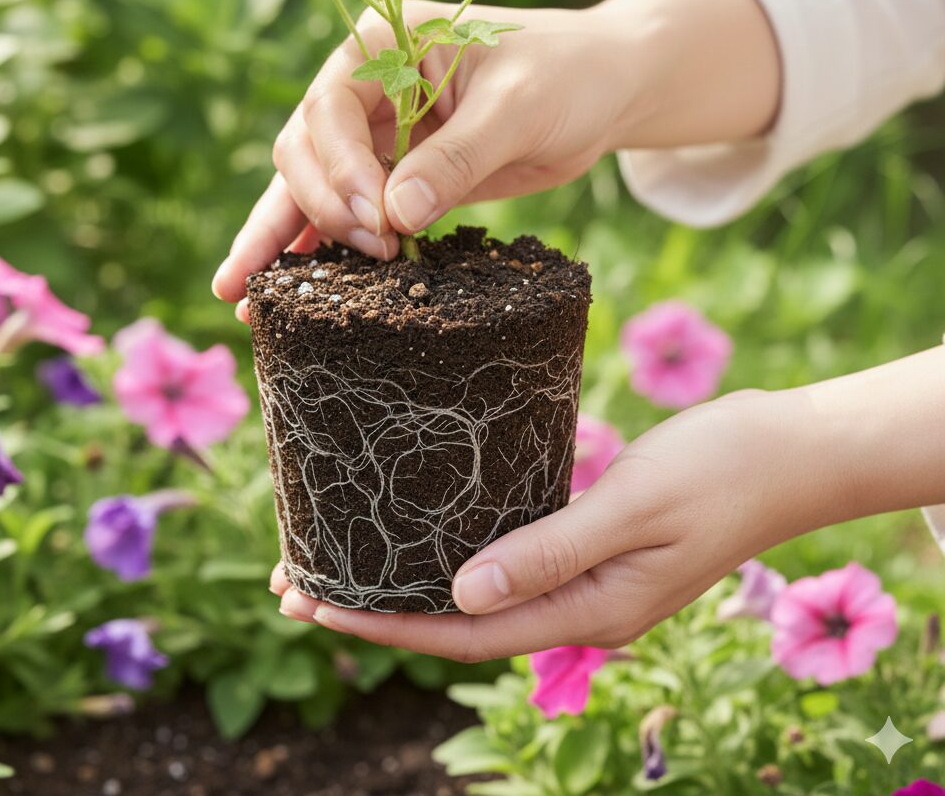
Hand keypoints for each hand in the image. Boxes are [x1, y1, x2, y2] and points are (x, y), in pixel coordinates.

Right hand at [211, 0, 781, 314]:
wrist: (602, 89)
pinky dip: (320, 249)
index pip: (331, 111)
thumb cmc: (567, 76)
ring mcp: (376, 137)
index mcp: (383, 48)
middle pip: (304, 151)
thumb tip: (394, 217)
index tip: (378, 220)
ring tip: (244, 301)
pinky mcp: (397, 178)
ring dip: (280, 240)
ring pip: (309, 189)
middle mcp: (365, 90)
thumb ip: (457, 158)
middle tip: (364, 256)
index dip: (341, 171)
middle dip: (315, 209)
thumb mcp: (518, 108)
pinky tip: (287, 293)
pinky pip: (348, 215)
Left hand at [272, 389, 826, 660]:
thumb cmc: (721, 469)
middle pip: (459, 621)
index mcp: (588, 608)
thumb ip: (551, 549)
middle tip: (296, 582)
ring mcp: (587, 579)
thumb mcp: (635, 504)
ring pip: (479, 592)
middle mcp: (580, 605)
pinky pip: (508, 558)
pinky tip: (425, 527)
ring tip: (340, 558)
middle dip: (376, 607)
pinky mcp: (591, 544)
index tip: (312, 601)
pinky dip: (455, 550)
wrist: (789, 452)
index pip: (464, 633)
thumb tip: (462, 596)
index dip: (383, 623)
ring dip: (408, 580)